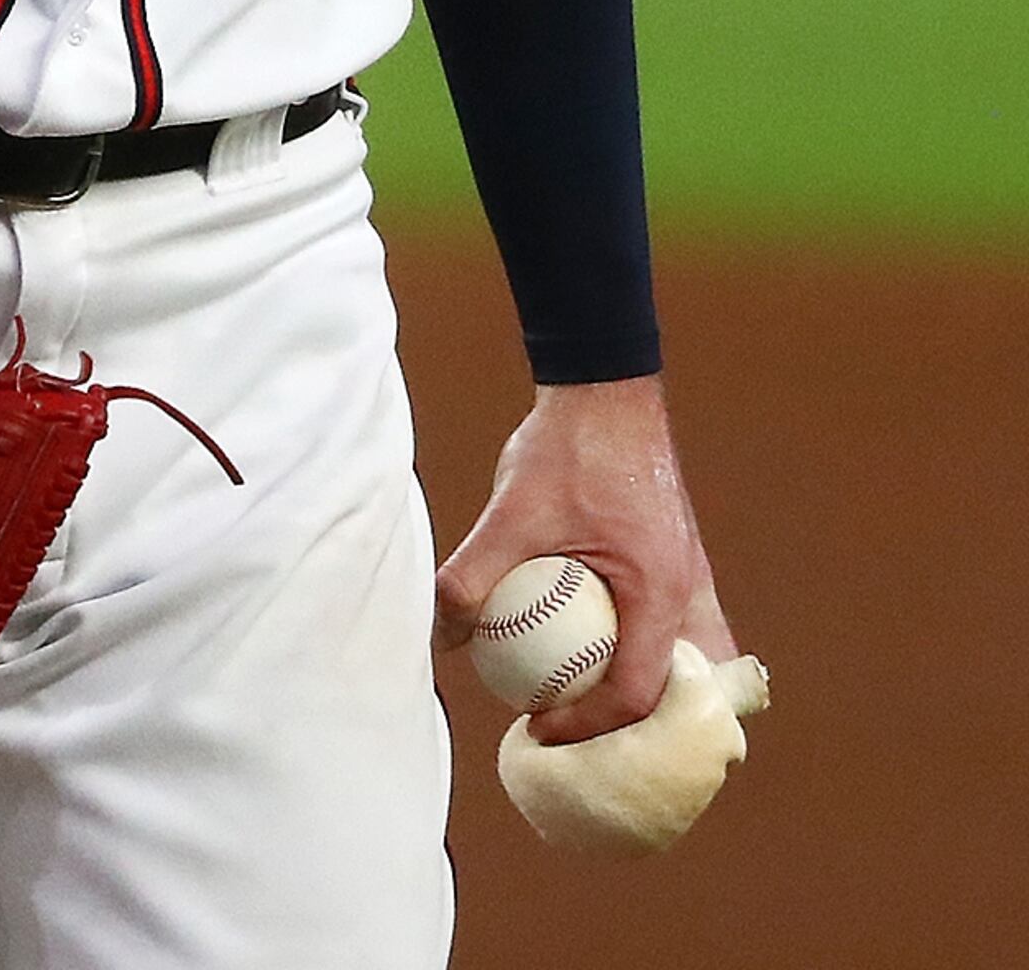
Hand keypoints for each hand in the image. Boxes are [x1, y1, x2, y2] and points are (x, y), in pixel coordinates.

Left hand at [437, 375, 735, 746]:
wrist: (606, 392)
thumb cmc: (565, 450)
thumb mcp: (510, 513)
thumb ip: (472, 573)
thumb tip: (440, 636)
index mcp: (660, 591)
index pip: (637, 691)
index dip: (590, 728)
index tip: (541, 732)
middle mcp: (692, 593)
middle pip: (688, 696)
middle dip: (645, 734)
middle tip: (585, 744)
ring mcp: (695, 580)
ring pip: (699, 667)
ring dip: (660, 699)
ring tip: (599, 717)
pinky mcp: (683, 565)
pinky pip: (686, 634)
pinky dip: (659, 660)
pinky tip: (606, 662)